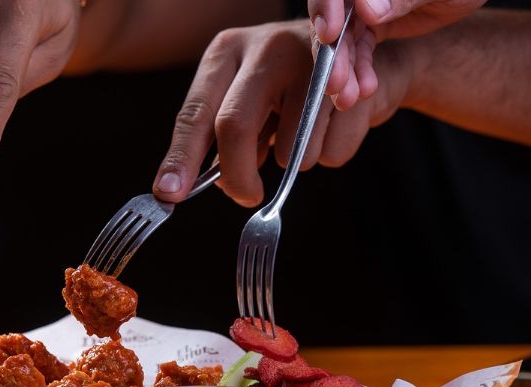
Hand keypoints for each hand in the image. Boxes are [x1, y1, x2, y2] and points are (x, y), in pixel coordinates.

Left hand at [152, 20, 414, 206]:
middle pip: (234, 126)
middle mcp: (264, 46)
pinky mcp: (355, 79)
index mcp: (228, 52)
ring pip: (292, 148)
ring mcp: (311, 58)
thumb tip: (211, 183)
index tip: (168, 194)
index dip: (181, 158)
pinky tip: (334, 127)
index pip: (195, 113)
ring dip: (296, 164)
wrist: (362, 58)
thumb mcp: (250, 100)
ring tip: (305, 137)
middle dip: (238, 175)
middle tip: (247, 197)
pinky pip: (333, 150)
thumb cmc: (292, 89)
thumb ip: (225, 138)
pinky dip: (332, 154)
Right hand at [310, 0, 484, 109]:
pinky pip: (359, 50)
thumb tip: (366, 12)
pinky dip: (360, 72)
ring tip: (349, 98)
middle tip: (336, 83)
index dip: (326, 9)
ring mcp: (363, 6)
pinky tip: (365, 90)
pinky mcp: (372, 25)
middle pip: (334, 18)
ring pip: (343, 39)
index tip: (330, 35)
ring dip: (344, 71)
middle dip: (333, 53)